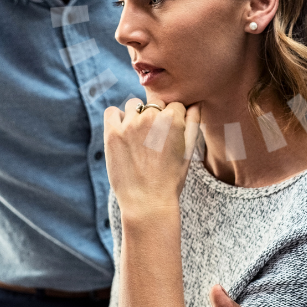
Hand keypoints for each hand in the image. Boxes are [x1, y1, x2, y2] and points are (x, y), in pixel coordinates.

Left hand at [103, 99, 200, 219]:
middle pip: (155, 104)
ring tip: (138, 137)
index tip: (169, 135)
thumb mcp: (188, 152)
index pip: (175, 105)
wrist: (147, 202)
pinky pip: (111, 112)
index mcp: (173, 120)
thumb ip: (193, 124)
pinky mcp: (112, 133)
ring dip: (136, 116)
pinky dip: (116, 118)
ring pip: (133, 105)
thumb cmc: (171, 179)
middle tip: (154, 140)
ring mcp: (130, 124)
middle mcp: (151, 118)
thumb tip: (194, 103)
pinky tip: (122, 133)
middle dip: (156, 117)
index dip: (174, 119)